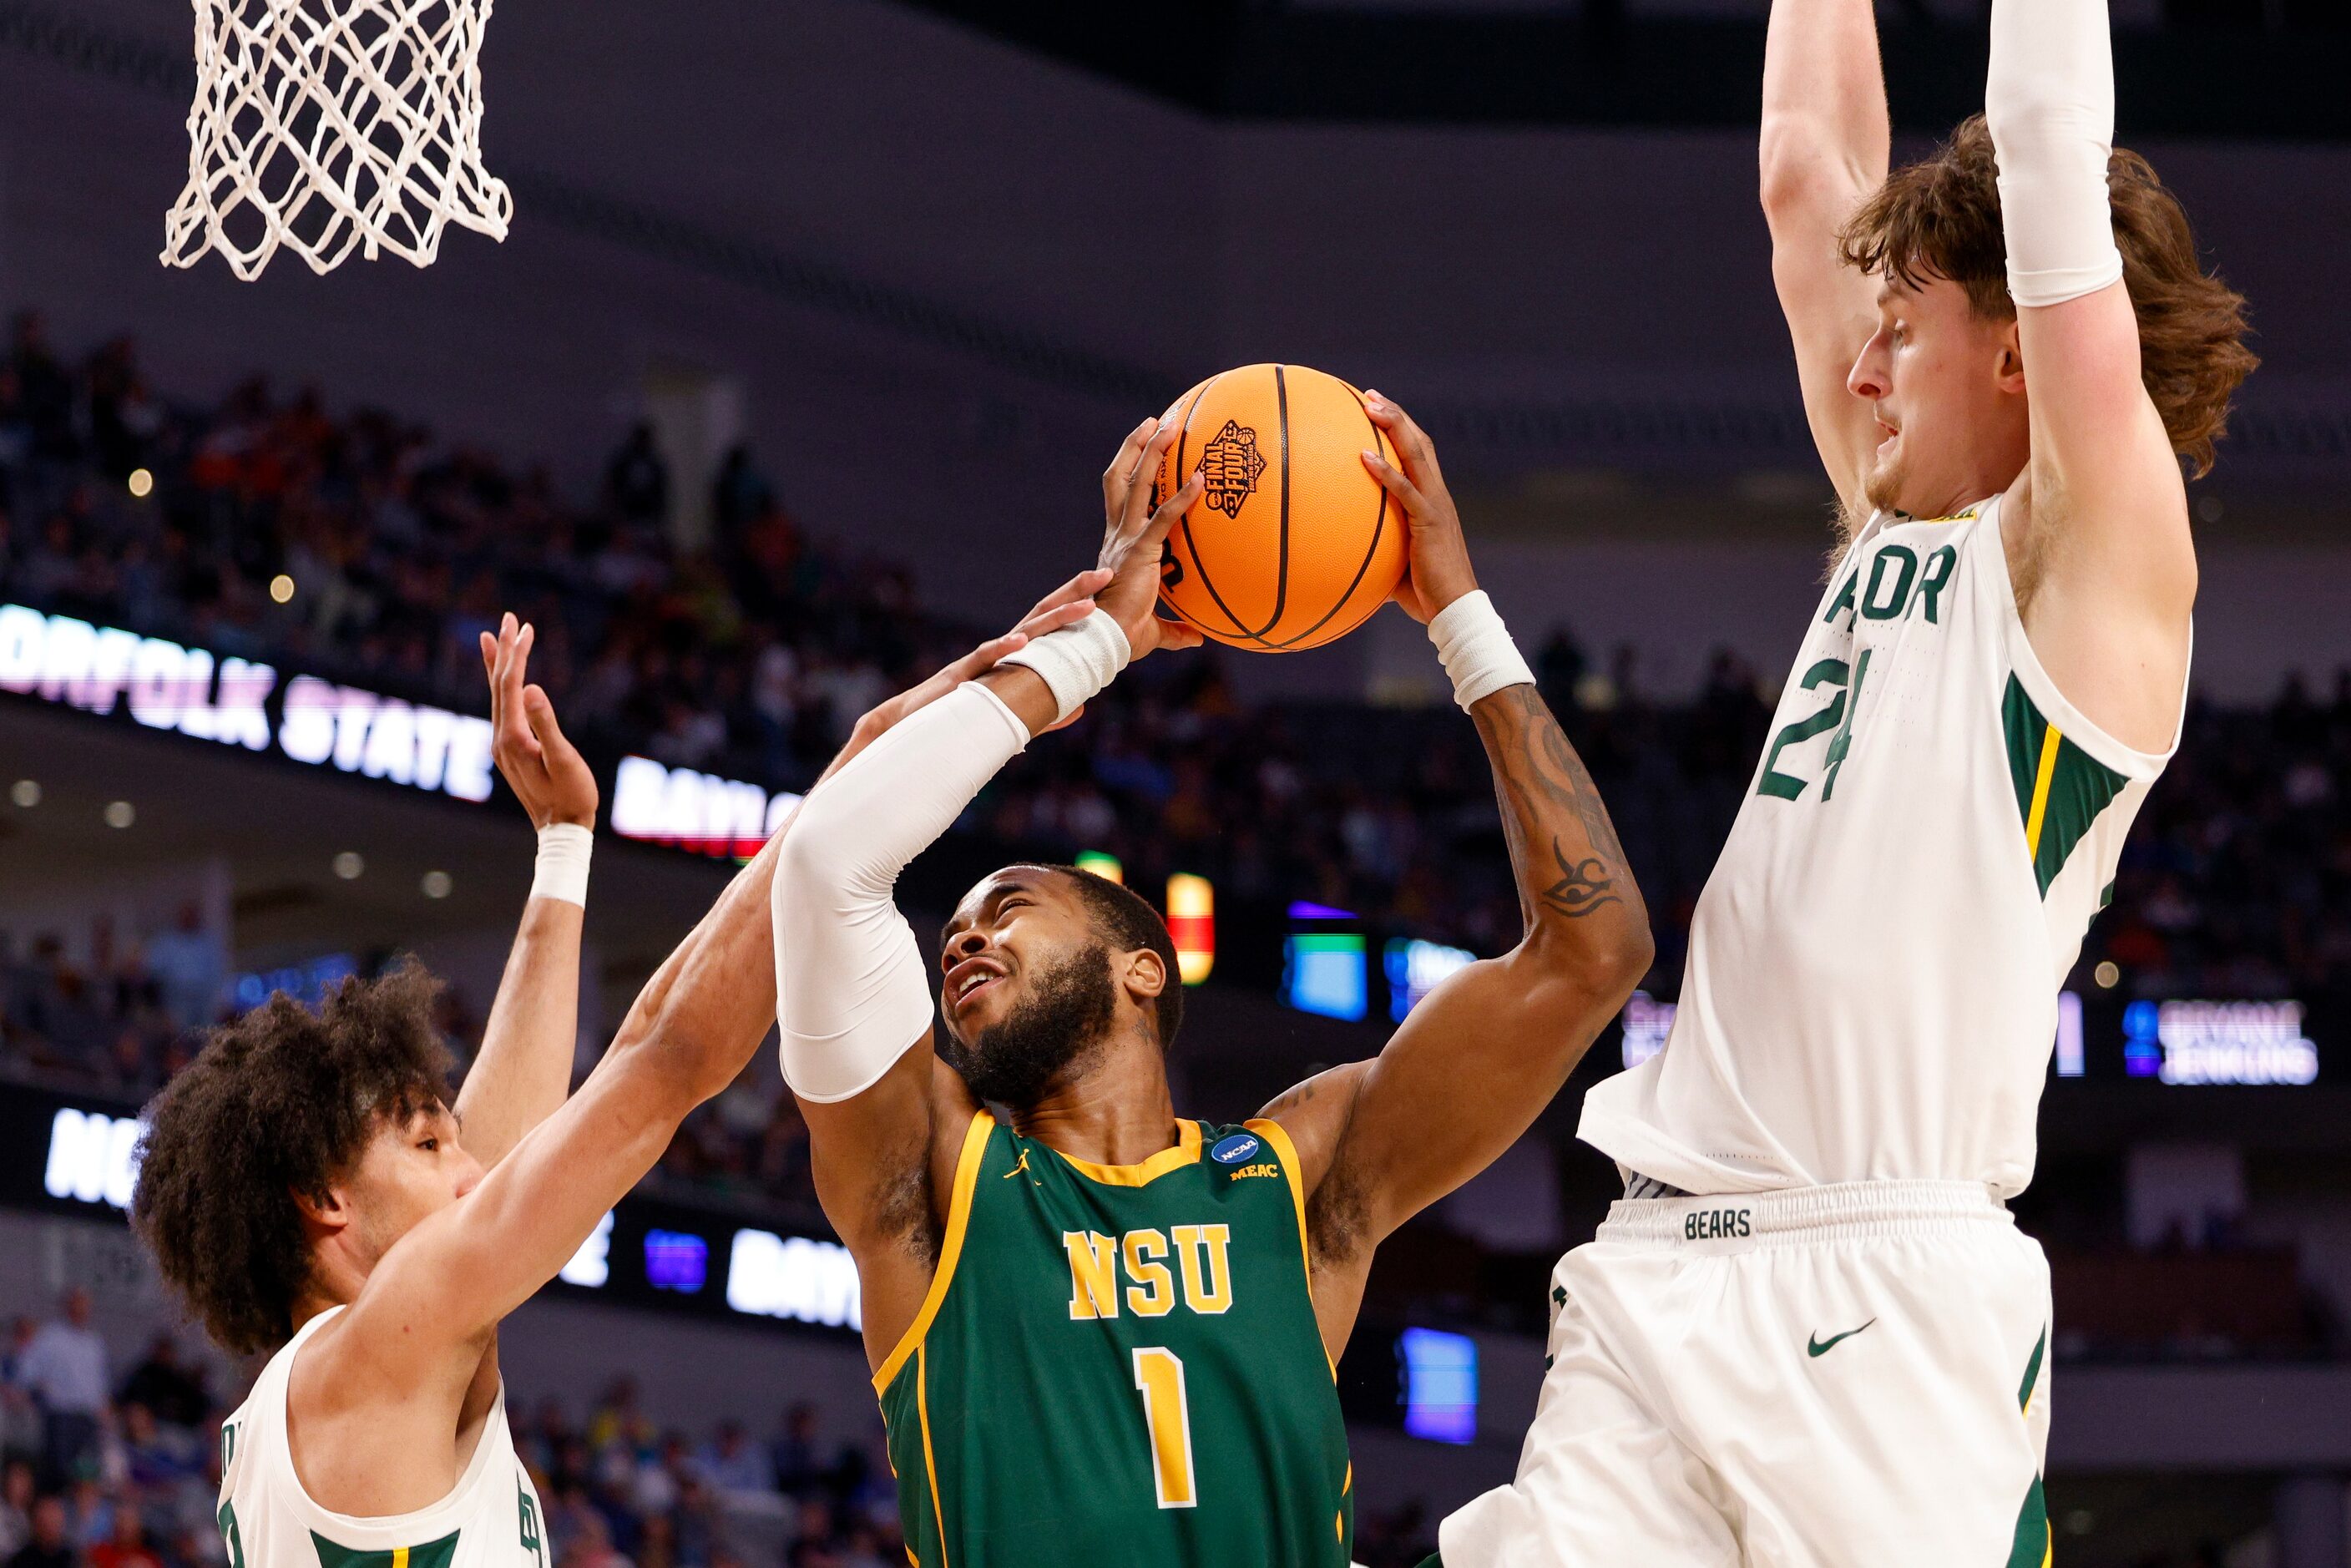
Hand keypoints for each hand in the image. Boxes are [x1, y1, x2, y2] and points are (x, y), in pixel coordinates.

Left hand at [481, 613, 598, 829]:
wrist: (562, 830)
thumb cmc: (571, 796)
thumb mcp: (563, 760)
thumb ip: (546, 724)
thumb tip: (531, 688)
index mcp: (513, 737)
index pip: (511, 686)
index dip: (517, 655)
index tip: (525, 627)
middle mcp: (501, 738)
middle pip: (498, 685)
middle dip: (504, 650)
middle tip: (509, 618)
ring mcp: (503, 745)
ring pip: (496, 695)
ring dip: (497, 665)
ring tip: (492, 637)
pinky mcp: (510, 750)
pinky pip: (501, 709)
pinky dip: (500, 687)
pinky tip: (505, 681)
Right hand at [814, 569, 1113, 787]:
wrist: (905, 731)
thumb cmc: (956, 720)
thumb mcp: (1010, 716)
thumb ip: (1045, 712)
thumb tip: (1082, 708)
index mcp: (1012, 658)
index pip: (1049, 625)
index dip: (1075, 605)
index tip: (1105, 588)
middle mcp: (999, 652)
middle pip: (1041, 616)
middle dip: (1073, 594)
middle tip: (1105, 574)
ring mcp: (981, 663)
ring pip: (1023, 633)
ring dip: (1055, 618)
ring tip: (1085, 605)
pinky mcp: (960, 678)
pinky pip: (984, 660)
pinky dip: (1004, 648)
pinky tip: (1023, 641)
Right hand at [1096, 417, 1207, 660]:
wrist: (1105, 641)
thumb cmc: (1123, 637)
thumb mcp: (1154, 630)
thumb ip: (1176, 629)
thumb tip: (1199, 637)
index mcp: (1117, 545)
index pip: (1120, 498)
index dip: (1129, 469)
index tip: (1144, 449)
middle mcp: (1117, 535)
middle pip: (1120, 478)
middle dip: (1135, 446)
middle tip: (1155, 422)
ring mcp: (1126, 539)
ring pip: (1136, 483)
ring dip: (1153, 451)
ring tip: (1169, 425)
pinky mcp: (1141, 550)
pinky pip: (1164, 516)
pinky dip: (1183, 496)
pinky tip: (1201, 479)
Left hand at [1359, 391, 1478, 624]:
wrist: (1455, 609)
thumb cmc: (1425, 594)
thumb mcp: (1393, 566)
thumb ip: (1373, 552)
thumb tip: (1340, 557)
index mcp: (1433, 502)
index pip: (1421, 455)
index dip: (1402, 430)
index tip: (1377, 411)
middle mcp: (1438, 496)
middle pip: (1420, 442)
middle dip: (1396, 415)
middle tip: (1370, 395)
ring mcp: (1435, 506)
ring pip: (1416, 453)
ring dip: (1394, 425)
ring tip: (1369, 404)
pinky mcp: (1429, 522)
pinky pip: (1405, 490)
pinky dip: (1385, 471)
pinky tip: (1363, 456)